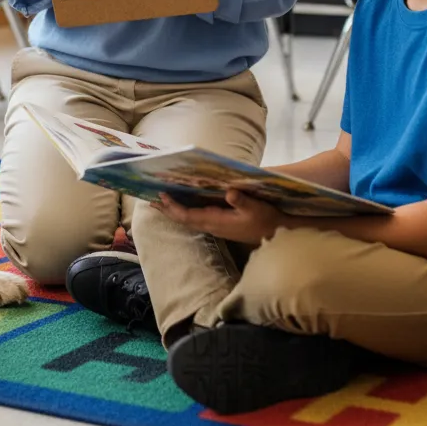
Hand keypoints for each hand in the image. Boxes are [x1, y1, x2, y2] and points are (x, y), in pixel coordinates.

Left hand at [155, 190, 284, 246]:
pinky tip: (182, 206)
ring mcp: (215, 227)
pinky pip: (196, 219)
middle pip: (183, 219)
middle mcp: (212, 225)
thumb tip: (229, 192)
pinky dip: (184, 212)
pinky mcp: (219, 225)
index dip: (174, 207)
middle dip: (167, 210)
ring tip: (159, 203)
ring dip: (173, 212)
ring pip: (188, 220)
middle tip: (150, 200)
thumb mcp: (256, 208)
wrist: (276, 233)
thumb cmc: (266, 219)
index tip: (161, 196)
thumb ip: (242, 201)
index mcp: (216, 221)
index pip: (189, 216)